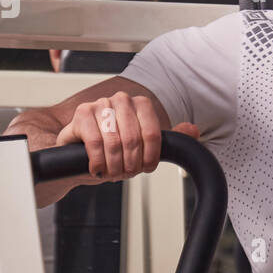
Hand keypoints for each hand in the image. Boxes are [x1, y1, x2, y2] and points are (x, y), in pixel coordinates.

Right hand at [55, 91, 199, 182]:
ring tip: (112, 172)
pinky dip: (98, 162)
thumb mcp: (143, 147)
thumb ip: (168, 139)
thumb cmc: (113, 150)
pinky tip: (97, 168)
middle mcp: (121, 99)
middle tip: (125, 173)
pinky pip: (95, 143)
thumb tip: (192, 130)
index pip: (153, 133)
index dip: (150, 157)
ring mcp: (100, 104)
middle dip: (131, 164)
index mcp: (140, 104)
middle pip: (134, 139)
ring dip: (114, 165)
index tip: (145, 168)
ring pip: (115, 142)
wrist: (79, 156)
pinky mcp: (81, 113)